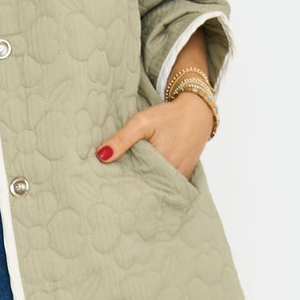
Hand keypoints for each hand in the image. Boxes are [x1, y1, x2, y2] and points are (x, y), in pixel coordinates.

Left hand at [94, 92, 213, 179]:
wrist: (198, 111)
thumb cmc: (169, 116)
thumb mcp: (142, 122)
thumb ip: (122, 139)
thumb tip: (101, 156)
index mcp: (162, 165)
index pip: (135, 182)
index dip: (121, 183)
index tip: (108, 184)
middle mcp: (173, 176)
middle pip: (147, 187)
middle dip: (132, 187)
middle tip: (114, 187)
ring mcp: (181, 177)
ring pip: (158, 188)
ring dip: (145, 185)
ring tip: (128, 185)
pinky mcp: (185, 175)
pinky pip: (168, 185)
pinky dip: (157, 182)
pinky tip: (146, 178)